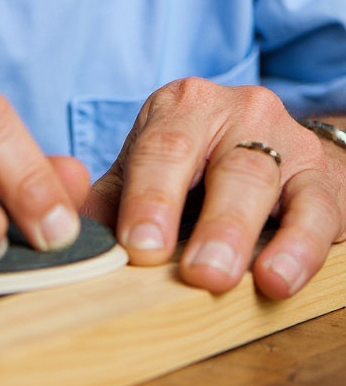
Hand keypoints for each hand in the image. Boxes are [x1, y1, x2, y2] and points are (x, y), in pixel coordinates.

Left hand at [82, 79, 345, 297]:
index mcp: (184, 106)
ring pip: (264, 184)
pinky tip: (279, 279)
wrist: (277, 152)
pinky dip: (300, 248)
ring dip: (241, 236)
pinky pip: (318, 210)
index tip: (138, 246)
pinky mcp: (326, 178)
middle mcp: (237, 111)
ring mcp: (286, 141)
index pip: (163, 146)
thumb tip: (66, 232)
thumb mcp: (151, 172)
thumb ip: (112, 198)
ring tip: (221, 279)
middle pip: (219, 164)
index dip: (149, 197)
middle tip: (191, 272)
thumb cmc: (201, 169)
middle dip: (204, 222)